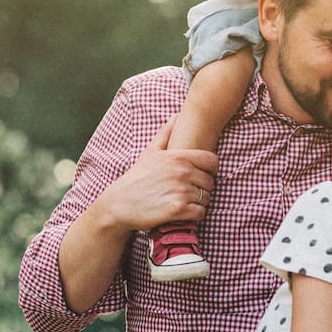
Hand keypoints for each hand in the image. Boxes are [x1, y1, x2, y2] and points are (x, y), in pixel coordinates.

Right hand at [100, 117, 217, 232]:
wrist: (120, 204)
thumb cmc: (136, 178)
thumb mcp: (150, 152)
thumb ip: (165, 134)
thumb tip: (176, 116)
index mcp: (178, 157)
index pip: (212, 161)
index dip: (210, 169)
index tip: (201, 175)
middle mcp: (182, 172)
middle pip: (210, 182)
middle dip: (203, 188)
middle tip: (189, 192)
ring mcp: (181, 191)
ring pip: (206, 198)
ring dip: (199, 202)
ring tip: (185, 202)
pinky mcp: (178, 210)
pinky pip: (200, 213)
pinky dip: (195, 215)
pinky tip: (183, 213)